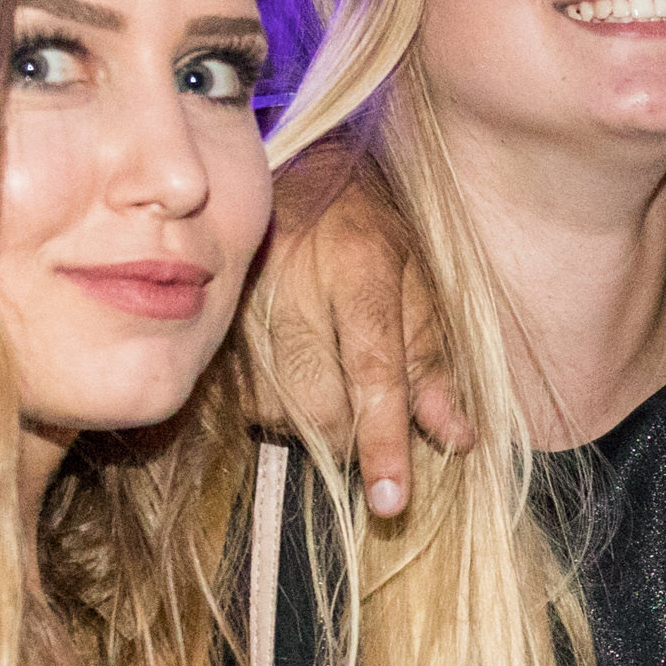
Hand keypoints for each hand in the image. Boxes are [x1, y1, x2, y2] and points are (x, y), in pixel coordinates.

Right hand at [245, 141, 466, 518]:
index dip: (384, 441)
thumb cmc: (364, 223)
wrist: (284, 164)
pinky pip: (241, 397)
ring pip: (277, 410)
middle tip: (368, 418)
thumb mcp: (417, 275)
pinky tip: (289, 370)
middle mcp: (294, 281)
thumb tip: (458, 438)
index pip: (374, 370)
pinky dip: (274, 405)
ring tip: (326, 373)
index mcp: (359, 264)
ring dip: (310, 420)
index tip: (392, 501)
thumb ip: (434, 358)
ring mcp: (240, 299)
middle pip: (321, 404)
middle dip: (351, 436)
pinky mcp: (207, 319)